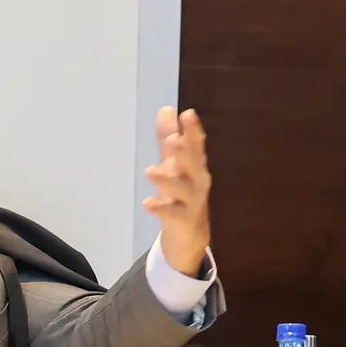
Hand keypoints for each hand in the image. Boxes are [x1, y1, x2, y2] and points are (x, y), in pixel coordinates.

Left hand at [143, 107, 211, 276]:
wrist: (190, 237)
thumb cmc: (181, 196)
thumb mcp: (174, 165)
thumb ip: (168, 138)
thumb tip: (166, 109)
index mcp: (194, 166)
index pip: (195, 145)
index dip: (192, 131)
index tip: (187, 114)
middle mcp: (197, 182)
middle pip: (194, 165)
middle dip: (185, 152)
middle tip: (174, 140)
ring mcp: (192, 203)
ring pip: (183, 190)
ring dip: (168, 180)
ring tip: (150, 171)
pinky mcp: (183, 222)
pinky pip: (173, 215)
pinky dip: (161, 209)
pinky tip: (147, 203)